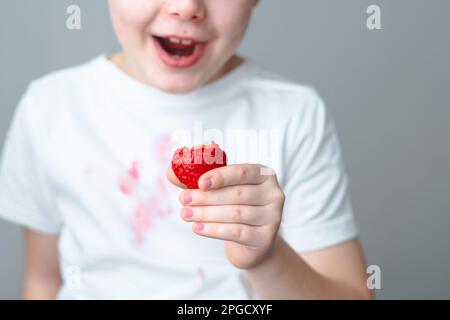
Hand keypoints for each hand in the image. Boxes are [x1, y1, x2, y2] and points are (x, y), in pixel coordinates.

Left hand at [167, 164, 284, 268]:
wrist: (251, 241)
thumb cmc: (234, 207)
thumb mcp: (219, 190)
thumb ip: (197, 180)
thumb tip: (170, 172)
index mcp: (264, 174)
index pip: (242, 172)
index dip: (220, 176)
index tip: (199, 182)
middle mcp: (274, 193)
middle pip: (236, 194)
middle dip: (206, 198)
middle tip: (183, 200)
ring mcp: (273, 216)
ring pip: (236, 214)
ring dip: (207, 214)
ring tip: (186, 214)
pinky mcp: (267, 237)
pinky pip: (238, 232)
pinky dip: (215, 230)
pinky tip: (198, 228)